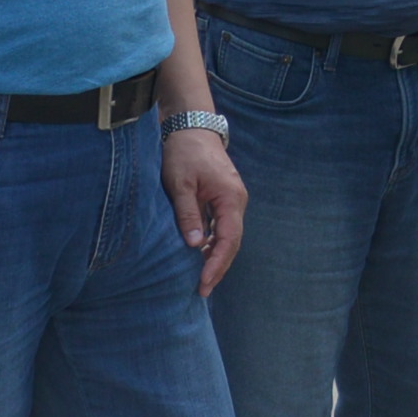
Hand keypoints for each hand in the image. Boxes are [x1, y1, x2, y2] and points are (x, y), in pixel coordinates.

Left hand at [164, 125, 246, 293]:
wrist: (192, 126)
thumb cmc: (184, 152)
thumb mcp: (180, 184)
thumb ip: (188, 214)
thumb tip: (194, 245)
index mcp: (230, 198)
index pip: (228, 239)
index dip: (216, 264)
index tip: (203, 283)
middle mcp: (237, 201)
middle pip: (232, 241)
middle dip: (218, 267)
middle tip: (202, 290)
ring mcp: (232, 199)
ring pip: (228, 235)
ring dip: (215, 257)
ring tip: (200, 280)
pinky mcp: (223, 198)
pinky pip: (222, 226)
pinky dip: (212, 243)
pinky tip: (199, 255)